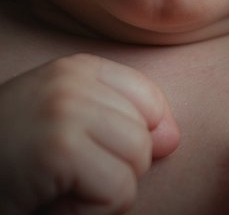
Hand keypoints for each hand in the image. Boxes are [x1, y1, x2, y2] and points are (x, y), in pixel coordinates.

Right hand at [0, 53, 177, 213]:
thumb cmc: (9, 159)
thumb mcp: (65, 126)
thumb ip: (119, 122)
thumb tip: (172, 138)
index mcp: (78, 69)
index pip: (150, 101)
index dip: (131, 140)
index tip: (86, 156)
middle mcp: (74, 81)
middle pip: (145, 135)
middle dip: (113, 171)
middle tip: (62, 179)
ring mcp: (66, 110)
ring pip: (136, 163)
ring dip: (102, 195)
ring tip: (57, 190)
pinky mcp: (60, 148)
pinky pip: (117, 192)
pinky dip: (91, 214)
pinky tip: (53, 205)